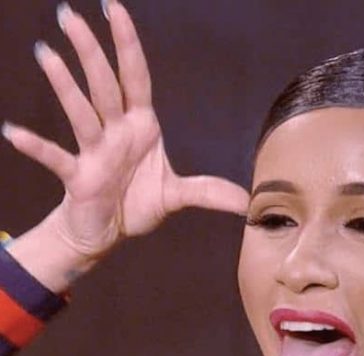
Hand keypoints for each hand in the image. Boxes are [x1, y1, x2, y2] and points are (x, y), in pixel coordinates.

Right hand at [3, 1, 247, 290]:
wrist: (107, 232)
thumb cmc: (137, 204)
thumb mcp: (177, 195)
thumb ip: (209, 191)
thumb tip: (247, 202)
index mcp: (140, 127)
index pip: (135, 77)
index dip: (128, 45)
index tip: (114, 9)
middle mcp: (116, 132)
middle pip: (103, 85)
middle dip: (90, 50)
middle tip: (68, 14)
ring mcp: (94, 152)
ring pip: (80, 112)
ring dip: (65, 85)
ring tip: (47, 53)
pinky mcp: (78, 177)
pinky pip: (56, 158)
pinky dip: (36, 146)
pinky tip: (12, 131)